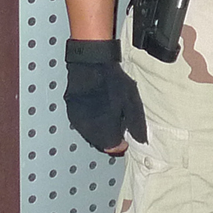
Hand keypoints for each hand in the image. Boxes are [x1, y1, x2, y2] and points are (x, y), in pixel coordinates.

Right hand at [63, 39, 145, 154]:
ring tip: (108, 115)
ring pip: (90, 136)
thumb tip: (141, 141)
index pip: (112, 148)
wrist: (91, 63)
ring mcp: (78, 121)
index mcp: (105, 130)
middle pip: (100, 144)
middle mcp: (89, 129)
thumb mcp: (132, 102)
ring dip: (100, 131)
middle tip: (118, 123)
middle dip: (110, 137)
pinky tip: (97, 110)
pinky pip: (82, 125)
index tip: (125, 138)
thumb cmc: (113, 82)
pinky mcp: (71, 112)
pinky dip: (90, 123)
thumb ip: (136, 124)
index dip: (120, 144)